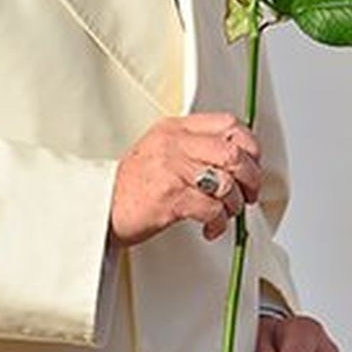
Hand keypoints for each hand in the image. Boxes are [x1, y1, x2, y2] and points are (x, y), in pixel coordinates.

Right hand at [110, 113, 260, 245]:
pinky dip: (219, 222)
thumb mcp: (161, 150)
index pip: (228, 124)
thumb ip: (194, 146)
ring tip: (227, 212)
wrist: (98, 209)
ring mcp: (172, 169)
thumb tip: (237, 159)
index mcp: (175, 128)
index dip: (250, 145)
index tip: (253, 163)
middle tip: (249, 193)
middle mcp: (175, 144)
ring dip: (235, 203)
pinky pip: (212, 208)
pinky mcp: (170, 198)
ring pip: (227, 182)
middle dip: (251, 177)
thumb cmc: (131, 185)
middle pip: (234, 153)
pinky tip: (212, 227)